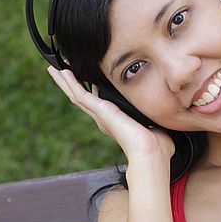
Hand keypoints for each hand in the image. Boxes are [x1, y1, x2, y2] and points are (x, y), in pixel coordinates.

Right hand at [47, 66, 175, 163]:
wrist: (151, 153)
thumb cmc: (158, 146)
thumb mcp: (155, 125)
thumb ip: (156, 119)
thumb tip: (166, 116)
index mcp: (115, 121)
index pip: (98, 101)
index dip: (90, 89)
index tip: (86, 77)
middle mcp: (104, 118)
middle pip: (82, 97)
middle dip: (71, 83)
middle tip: (60, 69)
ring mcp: (100, 115)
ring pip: (76, 94)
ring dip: (65, 80)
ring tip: (54, 68)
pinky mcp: (100, 111)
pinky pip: (80, 94)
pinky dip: (70, 83)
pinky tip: (63, 72)